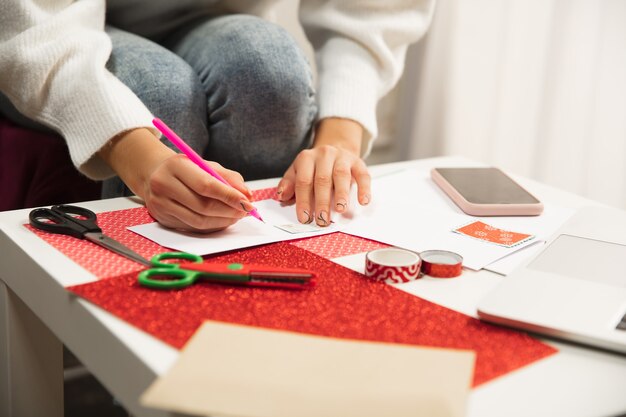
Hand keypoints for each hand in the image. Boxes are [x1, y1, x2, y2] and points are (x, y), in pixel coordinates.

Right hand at [99, 129, 253, 232]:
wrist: (154, 174)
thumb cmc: (187, 169)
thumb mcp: (207, 165)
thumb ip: (229, 178)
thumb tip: (247, 195)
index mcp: (176, 166)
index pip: (206, 185)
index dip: (229, 196)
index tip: (247, 202)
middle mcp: (164, 184)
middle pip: (203, 206)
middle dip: (229, 211)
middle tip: (245, 211)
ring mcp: (160, 204)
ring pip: (198, 221)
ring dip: (223, 221)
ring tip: (236, 216)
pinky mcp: (162, 219)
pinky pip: (193, 227)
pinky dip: (212, 226)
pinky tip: (222, 220)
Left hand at [277, 118, 370, 225]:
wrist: (334, 150)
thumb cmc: (314, 167)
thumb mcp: (298, 172)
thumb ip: (289, 184)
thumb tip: (281, 196)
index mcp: (306, 158)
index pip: (304, 181)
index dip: (303, 201)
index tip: (304, 218)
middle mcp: (324, 155)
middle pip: (322, 180)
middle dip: (322, 202)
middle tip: (322, 219)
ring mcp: (342, 157)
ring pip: (341, 175)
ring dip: (341, 194)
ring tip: (340, 209)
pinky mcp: (357, 162)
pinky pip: (362, 174)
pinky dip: (364, 188)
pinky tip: (363, 201)